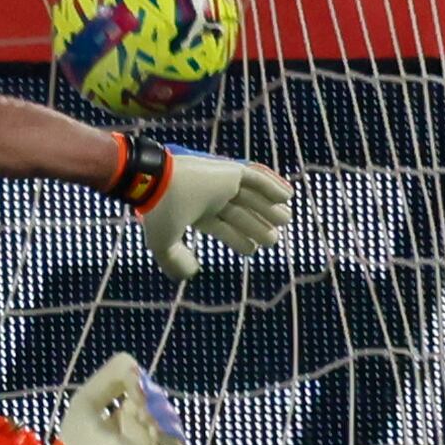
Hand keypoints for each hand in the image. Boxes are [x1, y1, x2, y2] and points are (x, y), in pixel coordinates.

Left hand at [52, 353, 185, 444]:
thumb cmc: (79, 432)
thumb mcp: (89, 396)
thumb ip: (112, 376)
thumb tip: (143, 378)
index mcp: (128, 409)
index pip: (146, 385)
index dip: (140, 379)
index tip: (130, 385)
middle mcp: (142, 425)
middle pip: (162, 401)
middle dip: (153, 397)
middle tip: (139, 403)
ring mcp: (150, 443)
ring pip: (173, 422)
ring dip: (161, 415)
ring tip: (144, 419)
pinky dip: (171, 436)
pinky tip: (153, 431)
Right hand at [139, 149, 289, 280]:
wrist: (157, 184)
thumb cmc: (159, 212)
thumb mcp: (163, 243)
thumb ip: (174, 261)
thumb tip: (192, 273)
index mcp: (196, 212)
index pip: (221, 227)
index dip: (236, 238)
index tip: (252, 249)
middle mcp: (210, 197)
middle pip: (240, 213)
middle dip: (256, 225)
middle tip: (273, 240)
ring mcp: (221, 183)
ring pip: (251, 197)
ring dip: (268, 208)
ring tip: (286, 220)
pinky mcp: (230, 171)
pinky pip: (256, 178)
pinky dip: (272, 186)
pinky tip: (287, 196)